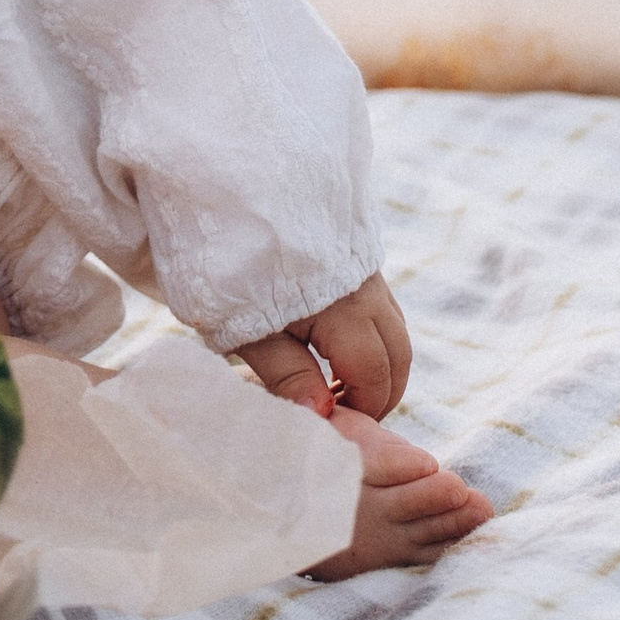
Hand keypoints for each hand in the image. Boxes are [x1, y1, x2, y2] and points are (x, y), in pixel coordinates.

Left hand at [234, 272, 410, 419]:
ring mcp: (366, 269)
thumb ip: (287, 375)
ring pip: (394, 330)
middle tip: (344, 414)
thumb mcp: (246, 330)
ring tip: (338, 387)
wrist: (221, 195)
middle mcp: (367, 286)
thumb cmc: (228, 267)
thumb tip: (321, 417)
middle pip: (398, 355)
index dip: (362, 409)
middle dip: (381, 392)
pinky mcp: (356, 259)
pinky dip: (372, 337)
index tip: (335, 424)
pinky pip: (381, 307)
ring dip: (379, 365)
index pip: (375, 376)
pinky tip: (337, 350)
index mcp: (345, 308)